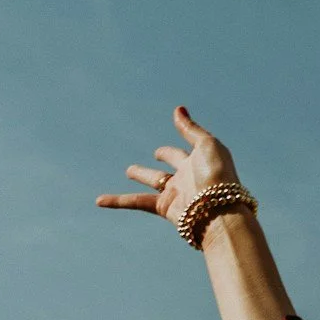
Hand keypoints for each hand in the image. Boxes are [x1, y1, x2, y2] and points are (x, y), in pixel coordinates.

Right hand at [95, 105, 240, 233]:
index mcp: (199, 162)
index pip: (182, 153)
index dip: (173, 150)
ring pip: (153, 183)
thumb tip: (178, 109)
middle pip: (171, 166)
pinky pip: (136, 202)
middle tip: (156, 154)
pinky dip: (118, 201)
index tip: (162, 149)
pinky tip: (100, 201)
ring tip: (129, 171)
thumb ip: (190, 129)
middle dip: (164, 158)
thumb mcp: (207, 145)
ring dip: (141, 176)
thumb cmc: (217, 175)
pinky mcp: (165, 207)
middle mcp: (188, 178)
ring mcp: (176, 193)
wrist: (218, 210)